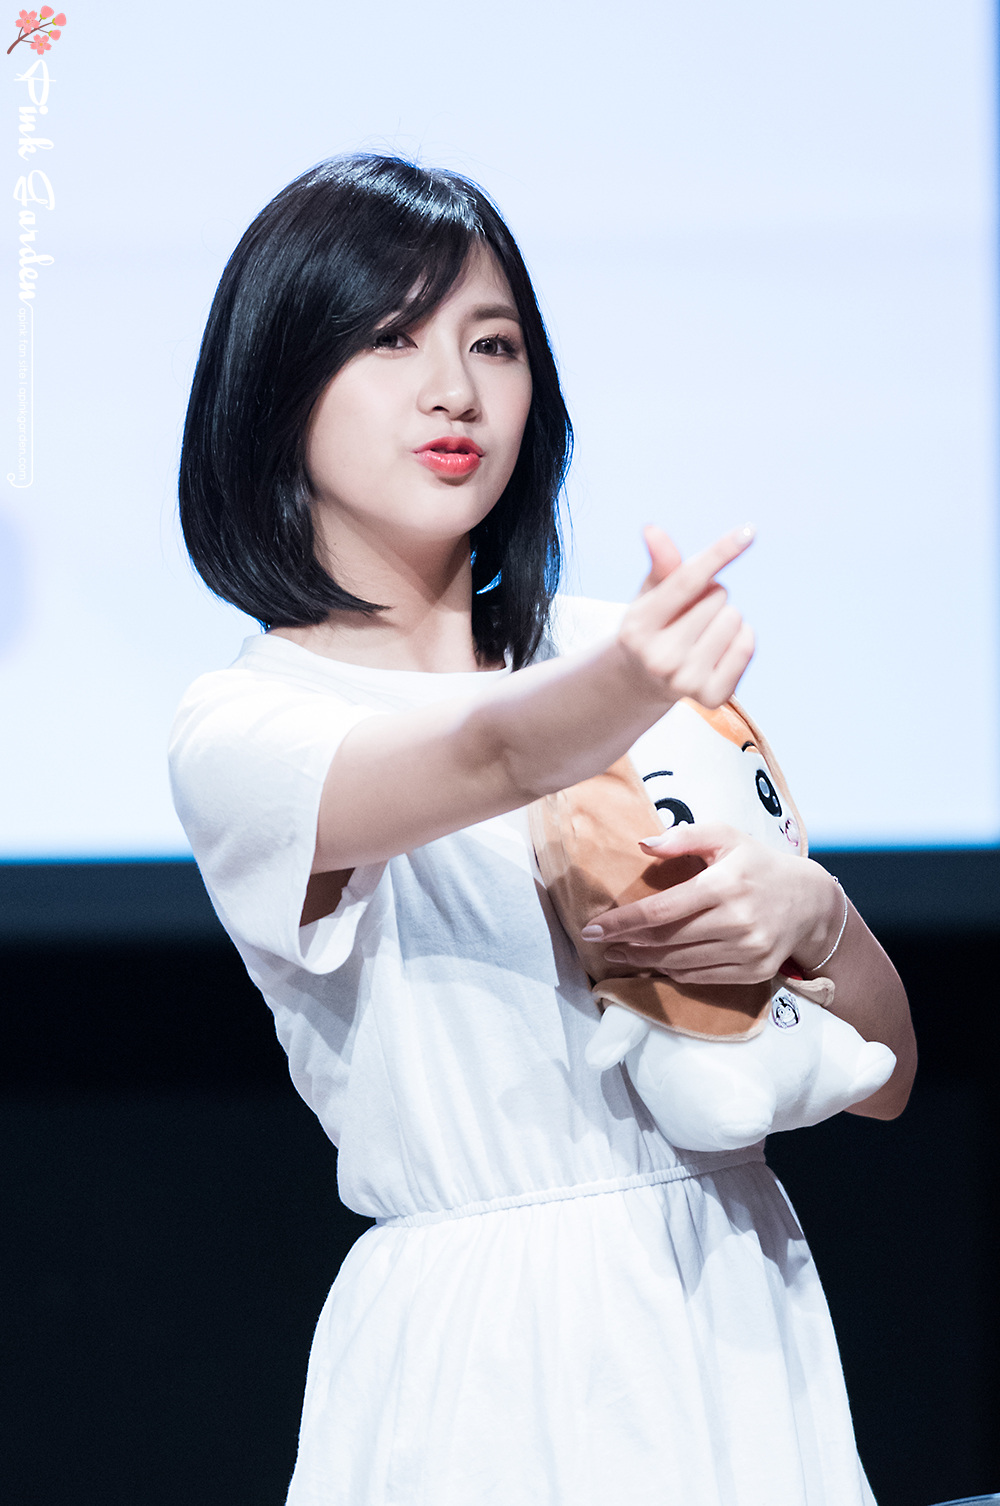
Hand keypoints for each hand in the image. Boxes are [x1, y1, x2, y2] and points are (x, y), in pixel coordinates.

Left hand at [581, 823, 844, 983]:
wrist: (810, 901)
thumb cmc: (758, 864)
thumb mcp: (726, 837)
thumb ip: (684, 837)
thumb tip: (642, 845)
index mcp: (725, 884)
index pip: (661, 910)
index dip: (622, 922)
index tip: (593, 927)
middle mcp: (737, 921)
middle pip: (666, 940)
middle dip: (626, 943)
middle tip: (599, 942)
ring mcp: (748, 950)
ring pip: (681, 962)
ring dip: (644, 961)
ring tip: (620, 954)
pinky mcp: (754, 971)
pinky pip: (702, 977)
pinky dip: (674, 972)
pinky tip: (655, 963)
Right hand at [616, 524, 755, 712]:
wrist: (642, 680)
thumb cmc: (653, 625)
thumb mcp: (651, 594)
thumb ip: (660, 564)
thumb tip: (652, 530)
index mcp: (638, 626)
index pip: (686, 581)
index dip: (719, 552)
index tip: (749, 531)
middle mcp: (659, 658)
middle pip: (718, 596)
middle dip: (712, 594)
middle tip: (691, 613)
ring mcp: (685, 681)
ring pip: (735, 618)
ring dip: (726, 616)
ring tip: (703, 631)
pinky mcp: (712, 697)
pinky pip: (747, 645)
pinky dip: (741, 637)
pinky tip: (720, 646)